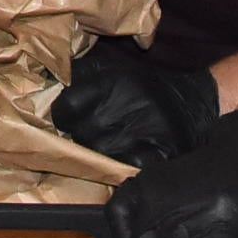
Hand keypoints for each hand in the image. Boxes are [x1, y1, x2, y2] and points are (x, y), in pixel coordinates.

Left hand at [51, 42, 219, 166]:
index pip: (68, 104)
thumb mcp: (111, 69)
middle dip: (78, 138)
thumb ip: (80, 72)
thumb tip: (46, 77)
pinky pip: (130, 168)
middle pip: (82, 134)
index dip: (62, 114)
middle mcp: (126, 105)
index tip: (66, 118)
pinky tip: (120, 163)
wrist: (192, 102)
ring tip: (102, 150)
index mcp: (111, 82)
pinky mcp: (161, 152)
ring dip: (96, 156)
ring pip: (101, 155)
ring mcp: (144, 130)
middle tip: (84, 137)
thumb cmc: (143, 87)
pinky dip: (121, 169)